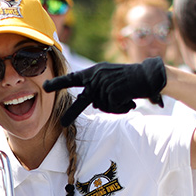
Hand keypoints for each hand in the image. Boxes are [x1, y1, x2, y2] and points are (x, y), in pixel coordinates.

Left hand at [43, 57, 166, 126]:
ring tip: (126, 98)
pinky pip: (112, 108)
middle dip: (72, 113)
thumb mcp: (110, 79)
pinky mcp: (113, 91)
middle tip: (62, 123)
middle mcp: (97, 76)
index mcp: (94, 72)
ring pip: (101, 107)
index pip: (73, 78)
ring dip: (114, 107)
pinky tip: (130, 99)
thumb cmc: (130, 80)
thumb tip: (92, 104)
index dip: (58, 83)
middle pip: (82, 100)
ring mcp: (104, 83)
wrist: (151, 75)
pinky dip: (122, 107)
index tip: (45, 87)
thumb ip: (98, 89)